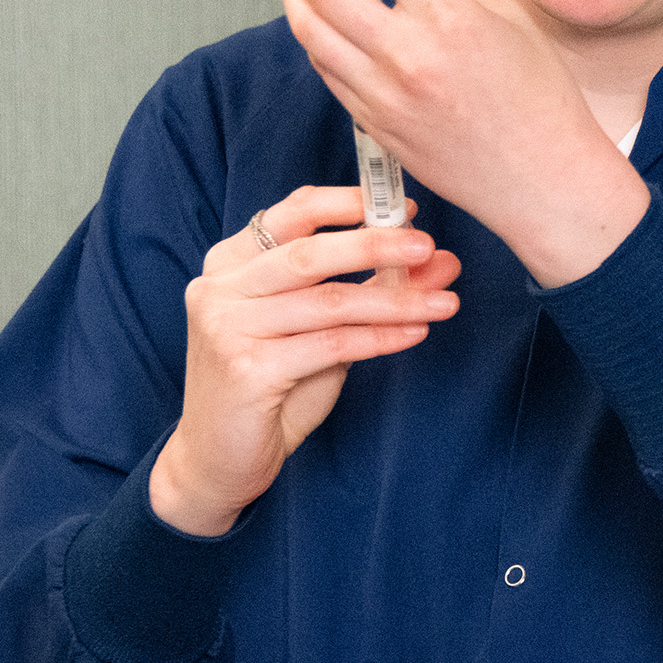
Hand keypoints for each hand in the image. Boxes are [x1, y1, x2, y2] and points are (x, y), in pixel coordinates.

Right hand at [148, 186, 460, 535]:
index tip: (403, 207)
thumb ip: (373, 289)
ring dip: (395, 301)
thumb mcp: (326, 328)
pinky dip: (380, 338)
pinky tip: (415, 334)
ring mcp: (228, 328)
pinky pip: (330, 345)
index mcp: (231, 263)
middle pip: (308, 254)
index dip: (350, 203)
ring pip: (328, 301)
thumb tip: (440, 261)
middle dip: (375, 245)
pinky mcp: (245, 369)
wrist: (219, 458)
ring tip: (443, 302)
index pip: (292, 214)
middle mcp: (220, 288)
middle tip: (428, 245)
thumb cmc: (272, 386)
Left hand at [274, 0, 649, 286]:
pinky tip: (322, 14)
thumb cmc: (539, 98)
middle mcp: (409, 55)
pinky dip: (315, 33)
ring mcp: (385, 95)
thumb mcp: (503, 15)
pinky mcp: (374, 125)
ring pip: (308, 29)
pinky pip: (327, 69)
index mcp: (449, 17)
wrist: (544, 179)